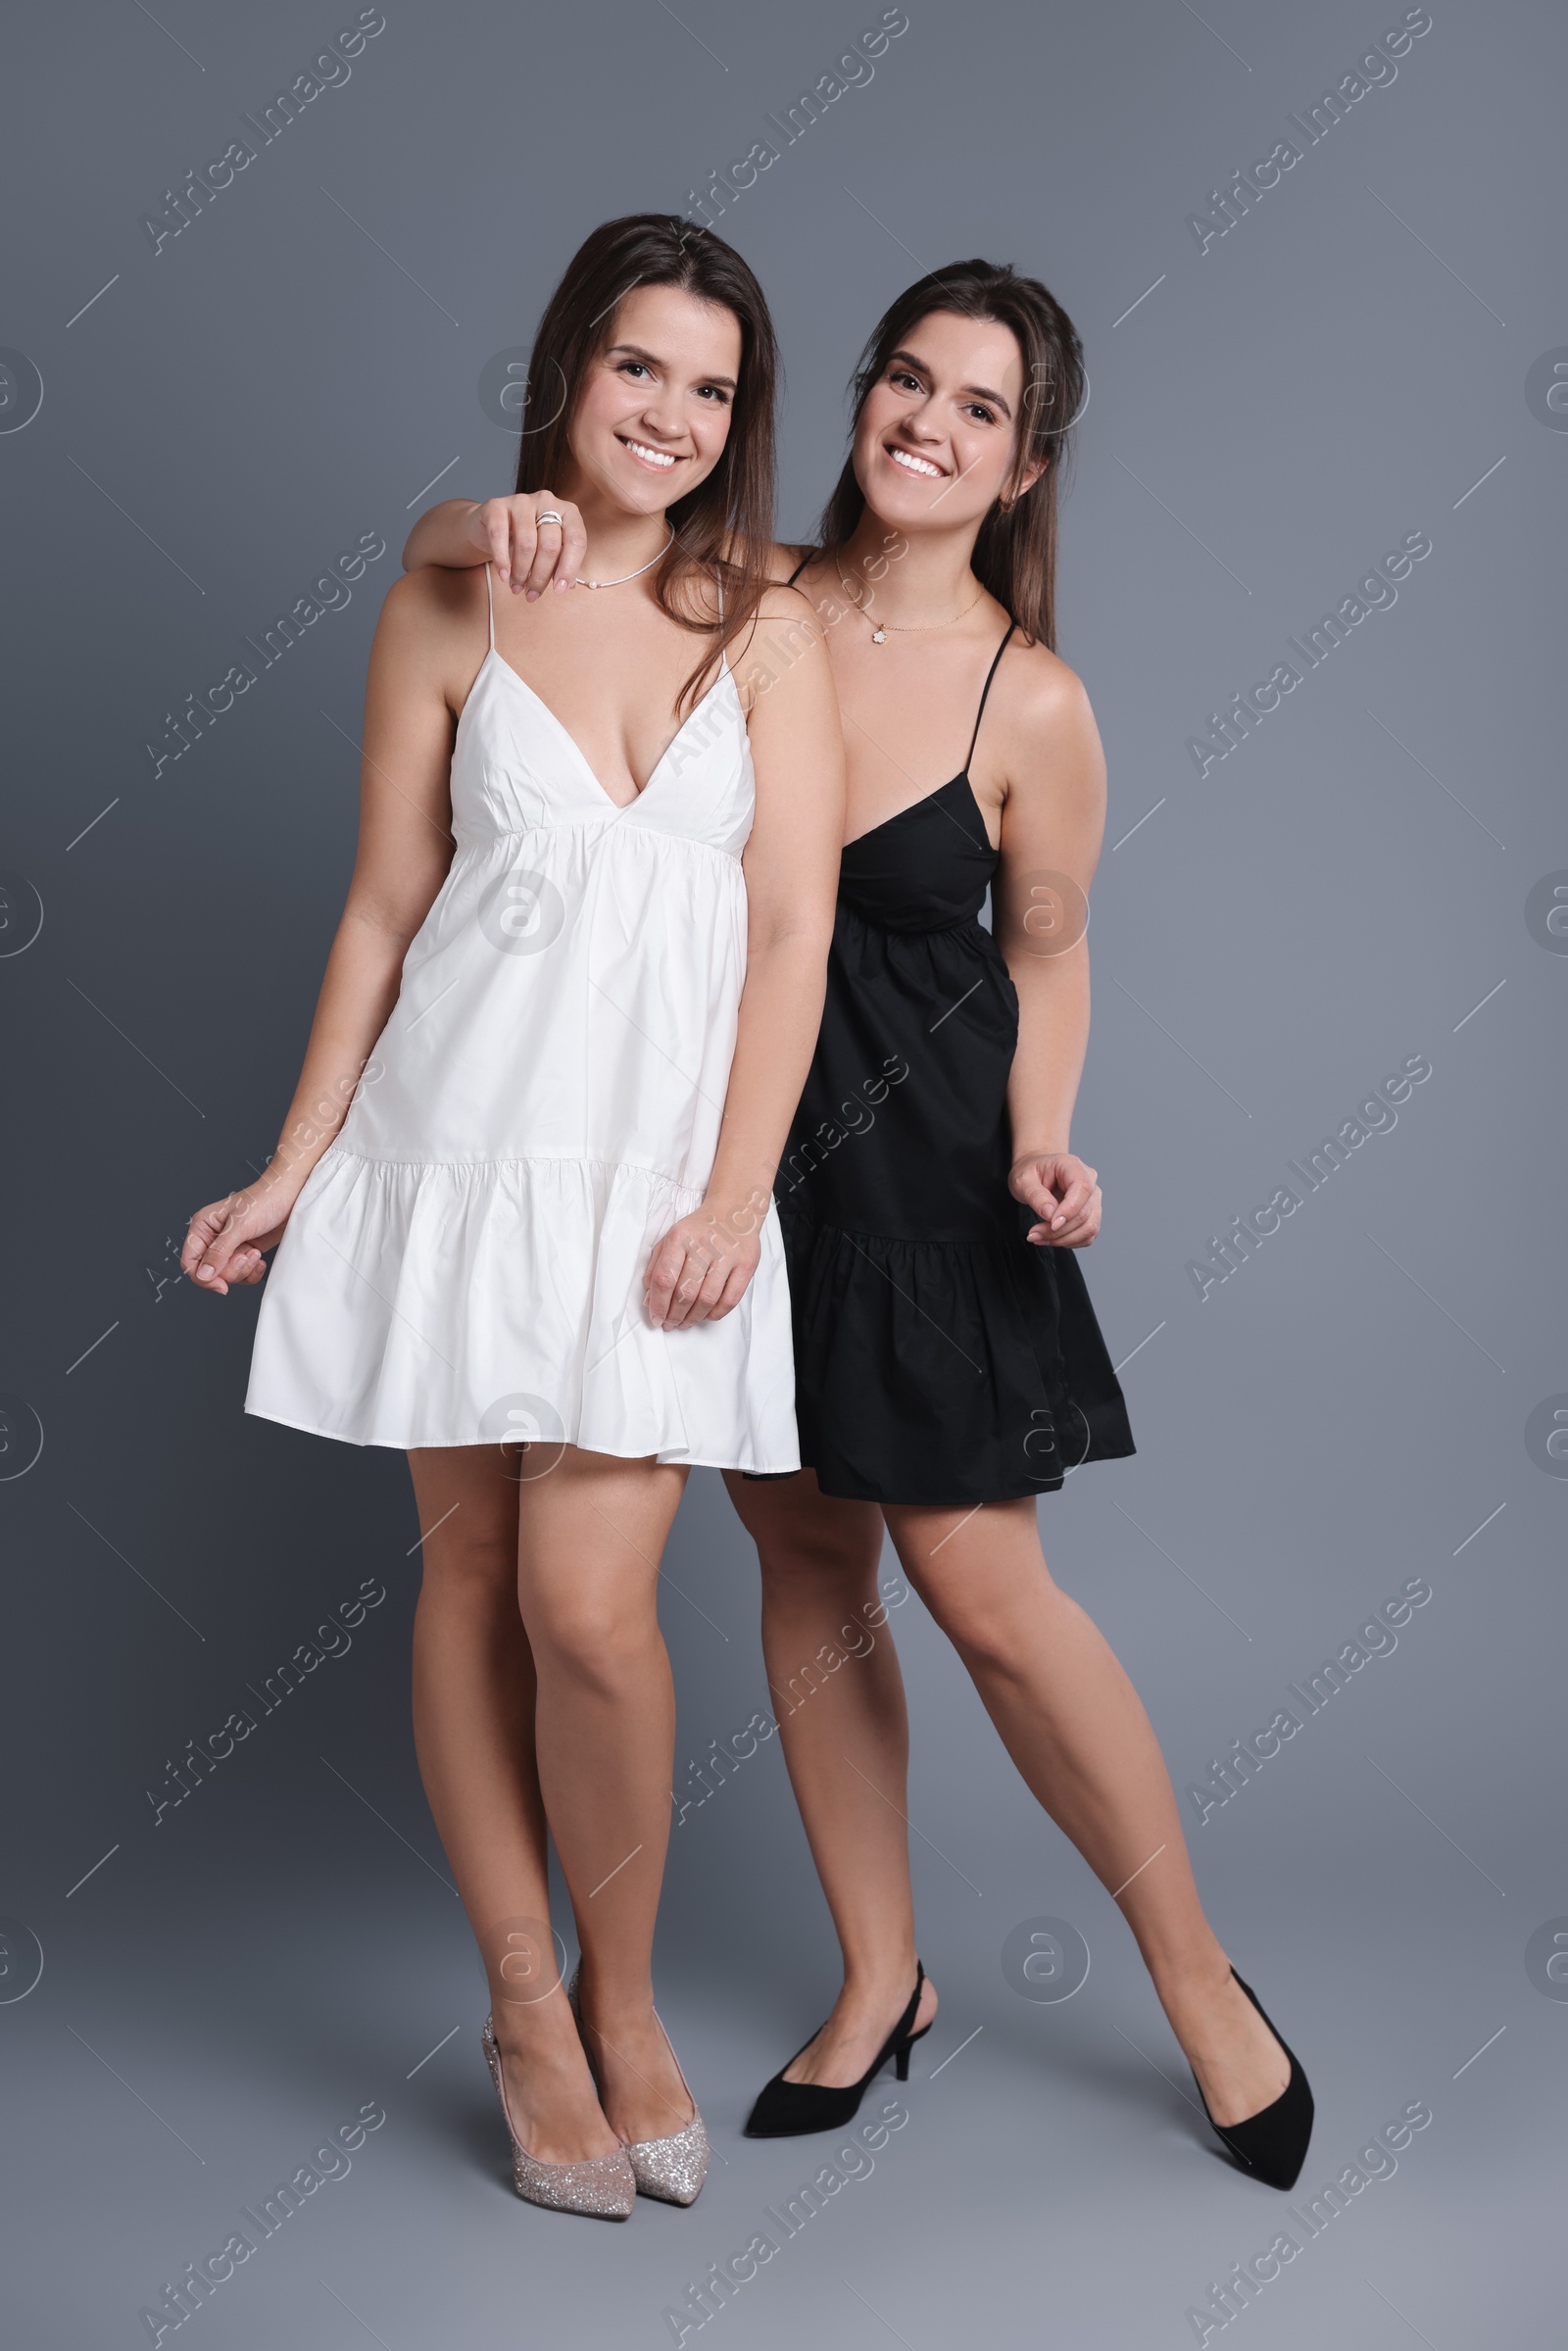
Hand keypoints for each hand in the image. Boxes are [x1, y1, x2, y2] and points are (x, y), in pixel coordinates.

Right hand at [181, 1175, 297, 1295]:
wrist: (291, 1195)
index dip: (202, 1277)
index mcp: (203, 1226)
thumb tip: (203, 1274)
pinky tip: (260, 1258)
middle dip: (230, 1270)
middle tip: (246, 1255)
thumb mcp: (240, 1226)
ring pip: (227, 1275)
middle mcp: (213, 1238)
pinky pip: (243, 1274)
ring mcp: (230, 1246)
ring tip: (255, 1252)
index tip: (221, 1285)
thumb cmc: (265, 1199)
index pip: (190, 1261)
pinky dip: (252, 1271)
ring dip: (244, 1270)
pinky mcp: (246, 1252)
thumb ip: (220, 1252)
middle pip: (210, 1272)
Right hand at [464, 493, 586, 600]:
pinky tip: (504, 576)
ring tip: (517, 588)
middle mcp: (547, 501)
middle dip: (541, 577)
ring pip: (527, 544)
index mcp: (568, 512)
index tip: (558, 591)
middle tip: (532, 594)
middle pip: (550, 546)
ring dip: (522, 573)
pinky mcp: (497, 506)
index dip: (569, 569)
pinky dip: (502, 560)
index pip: (576, 541)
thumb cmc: (527, 540)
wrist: (492, 525)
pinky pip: (499, 536)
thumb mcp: (549, 552)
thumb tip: (568, 586)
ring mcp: (521, 501)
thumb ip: (561, 565)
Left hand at [644, 1202, 764, 1328]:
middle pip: (685, 1292)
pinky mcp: (746, 1264)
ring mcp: (728, 1255)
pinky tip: (706, 1315)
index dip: (657, 1304)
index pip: (664, 1278)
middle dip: (674, 1315)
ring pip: (707, 1299)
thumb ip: (655, 1268)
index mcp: (680, 1237)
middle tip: (670, 1324)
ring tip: (685, 1323)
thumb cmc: (698, 1230)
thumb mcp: (670, 1240)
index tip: (655, 1318)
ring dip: (693, 1318)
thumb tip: (649, 1300)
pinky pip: (730, 1299)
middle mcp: (704, 1245)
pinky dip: (716, 1314)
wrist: (734, 1211)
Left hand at [1010, 1152, 1101, 1247]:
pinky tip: (1050, 1238)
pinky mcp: (1091, 1214)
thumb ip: (1036, 1196)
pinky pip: (1088, 1235)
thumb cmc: (1030, 1173)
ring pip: (1089, 1227)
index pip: (1083, 1188)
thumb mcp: (1023, 1180)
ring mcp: (1093, 1199)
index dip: (1070, 1210)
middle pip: (1085, 1213)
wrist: (1036, 1174)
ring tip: (1039, 1237)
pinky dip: (1069, 1242)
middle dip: (1058, 1230)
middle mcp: (1089, 1181)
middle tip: (1033, 1234)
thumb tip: (1050, 1215)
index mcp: (1073, 1166)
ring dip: (1063, 1239)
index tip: (1051, 1224)